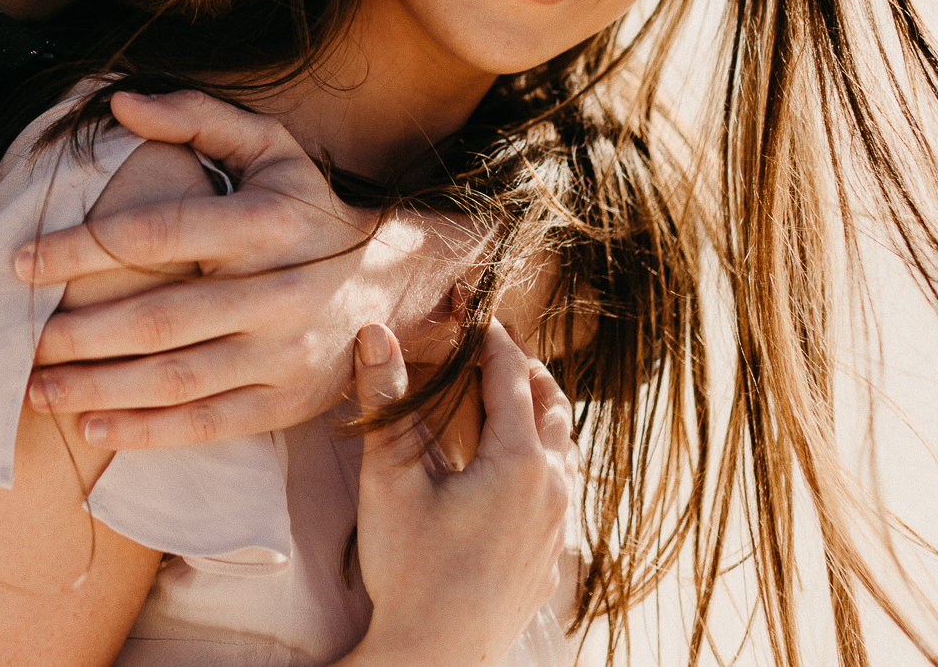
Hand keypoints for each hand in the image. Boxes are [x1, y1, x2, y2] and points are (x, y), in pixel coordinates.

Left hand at [14, 90, 453, 448]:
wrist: (396, 281)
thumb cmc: (308, 208)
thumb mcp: (269, 146)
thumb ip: (196, 118)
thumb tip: (119, 102)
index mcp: (265, 222)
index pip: (158, 233)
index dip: (83, 248)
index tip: (21, 263)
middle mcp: (279, 291)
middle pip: (160, 320)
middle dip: (80, 335)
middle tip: (23, 341)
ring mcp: (286, 354)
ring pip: (178, 379)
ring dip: (99, 388)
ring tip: (37, 389)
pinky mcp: (288, 402)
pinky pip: (209, 424)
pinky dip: (148, 431)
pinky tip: (94, 426)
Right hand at [341, 320, 578, 666]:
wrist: (436, 658)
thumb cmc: (411, 571)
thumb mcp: (391, 482)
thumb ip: (386, 404)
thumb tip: (375, 333)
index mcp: (519, 461)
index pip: (509, 374)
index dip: (487, 335)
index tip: (467, 305)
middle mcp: (552, 487)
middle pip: (551, 402)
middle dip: (519, 368)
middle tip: (485, 347)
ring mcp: (559, 524)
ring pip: (562, 446)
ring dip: (535, 413)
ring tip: (499, 398)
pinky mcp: (552, 554)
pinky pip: (559, 486)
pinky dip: (538, 456)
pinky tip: (506, 466)